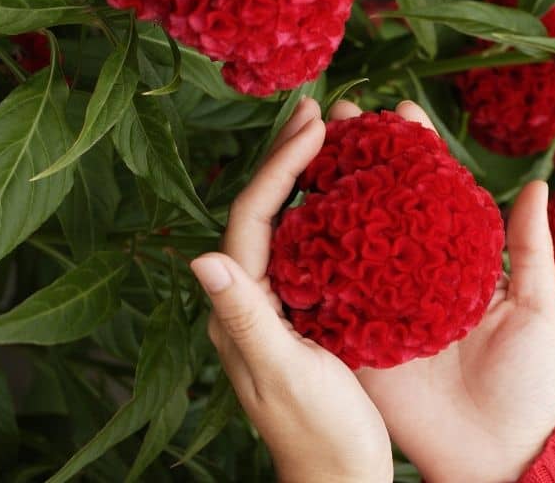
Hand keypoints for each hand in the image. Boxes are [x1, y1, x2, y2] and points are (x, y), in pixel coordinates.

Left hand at [190, 98, 392, 482]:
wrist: (340, 478)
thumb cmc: (319, 435)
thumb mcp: (284, 376)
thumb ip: (245, 318)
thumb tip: (201, 257)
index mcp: (242, 305)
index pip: (252, 217)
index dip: (279, 165)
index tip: (314, 124)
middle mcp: (253, 296)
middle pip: (265, 210)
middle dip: (287, 156)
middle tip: (316, 109)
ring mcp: (281, 303)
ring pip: (290, 223)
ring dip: (307, 177)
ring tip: (333, 136)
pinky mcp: (309, 312)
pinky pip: (314, 247)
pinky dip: (330, 212)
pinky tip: (353, 196)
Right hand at [330, 100, 554, 482]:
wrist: (493, 453)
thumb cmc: (525, 382)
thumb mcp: (536, 309)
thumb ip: (532, 249)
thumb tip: (536, 183)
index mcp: (451, 261)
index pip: (428, 191)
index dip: (414, 148)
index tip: (399, 108)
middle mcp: (407, 272)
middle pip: (377, 201)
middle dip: (359, 155)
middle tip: (341, 113)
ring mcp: (376, 300)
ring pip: (346, 234)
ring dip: (327, 189)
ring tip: (310, 146)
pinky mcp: (353, 332)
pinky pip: (327, 288)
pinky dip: (309, 252)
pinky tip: (293, 214)